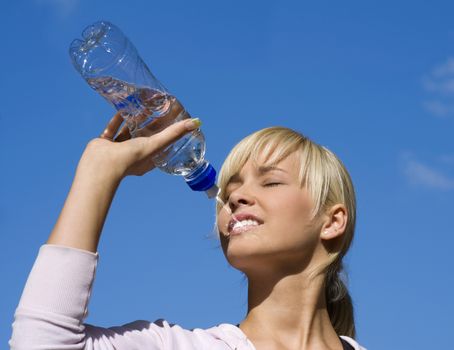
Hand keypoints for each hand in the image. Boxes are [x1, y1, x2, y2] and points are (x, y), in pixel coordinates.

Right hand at [82, 112, 200, 179]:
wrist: (102, 165)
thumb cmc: (131, 158)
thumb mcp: (156, 144)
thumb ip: (174, 133)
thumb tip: (195, 122)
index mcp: (148, 158)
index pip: (162, 143)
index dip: (168, 131)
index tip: (173, 118)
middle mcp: (134, 154)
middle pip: (145, 135)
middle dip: (150, 122)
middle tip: (157, 106)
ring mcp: (119, 149)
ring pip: (128, 131)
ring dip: (134, 120)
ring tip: (140, 105)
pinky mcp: (105, 143)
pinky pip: (113, 129)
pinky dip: (117, 119)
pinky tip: (121, 108)